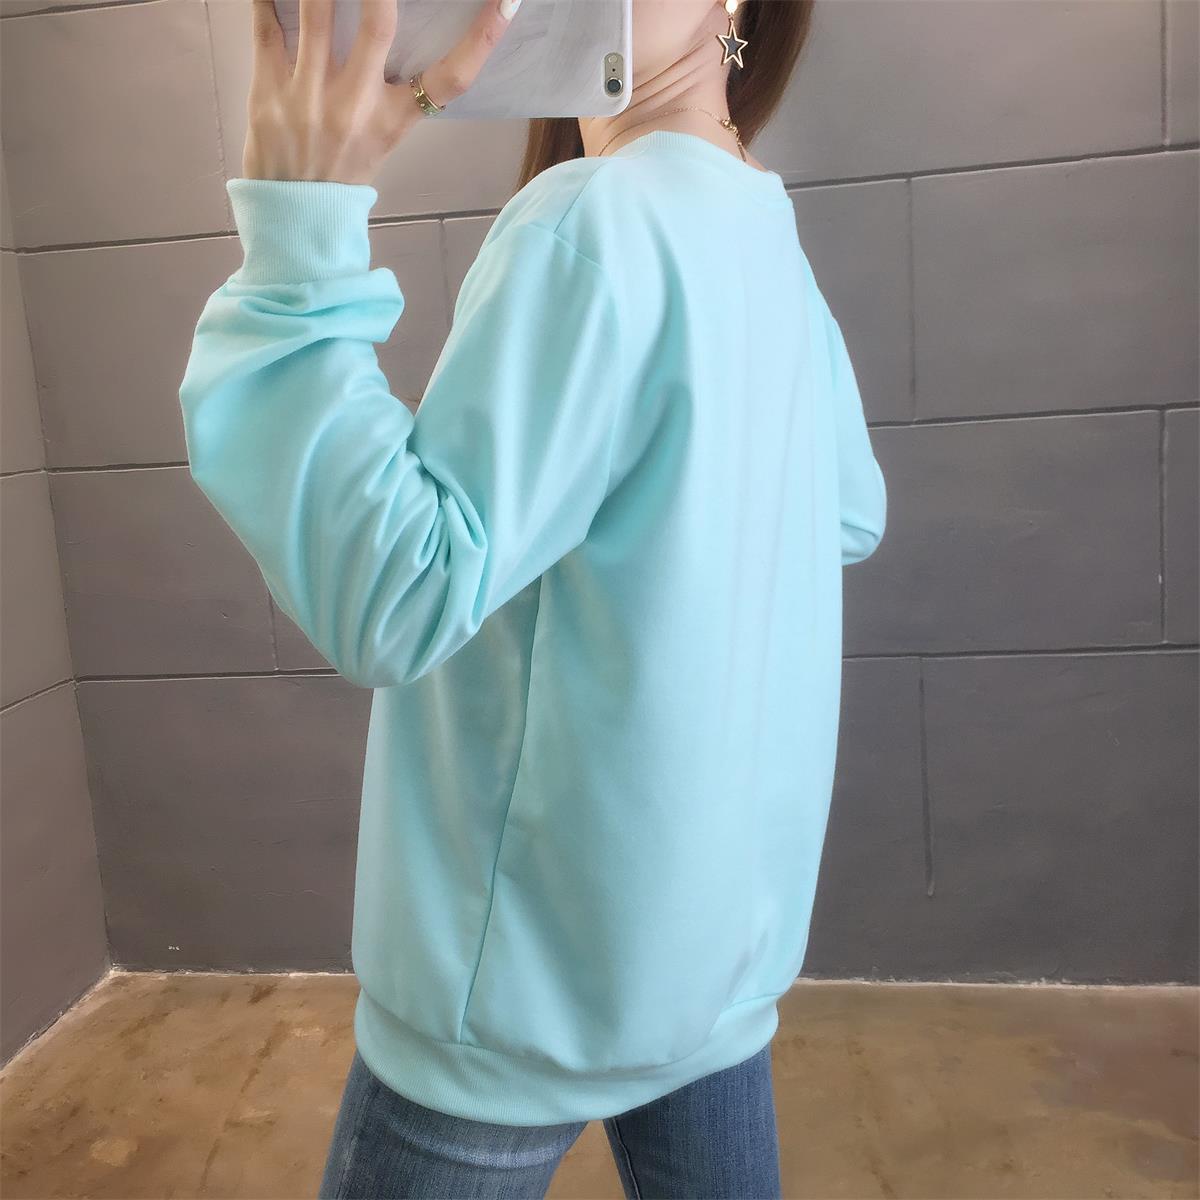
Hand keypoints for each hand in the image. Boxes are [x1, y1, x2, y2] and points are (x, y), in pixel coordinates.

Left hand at [244, 0, 519, 185]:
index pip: (451, 78)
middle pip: (380, 23)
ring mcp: (309, 97)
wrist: (295, 219)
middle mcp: (356, 106)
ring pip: (318, 10)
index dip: (484, 37)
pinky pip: (266, 26)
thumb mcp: (383, 138)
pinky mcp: (268, 92)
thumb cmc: (343, 174)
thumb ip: (394, 92)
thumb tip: (391, 30)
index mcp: (394, 120)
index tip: (508, 1)